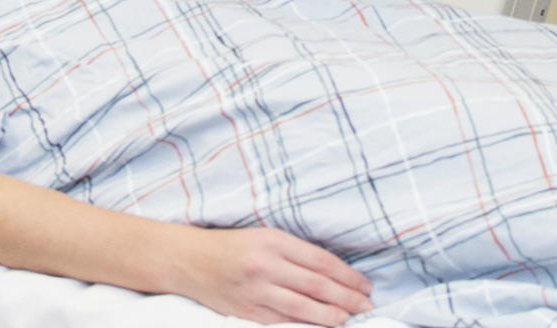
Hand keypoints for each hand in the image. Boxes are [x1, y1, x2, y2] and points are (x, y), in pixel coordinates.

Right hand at [162, 225, 372, 325]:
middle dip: (347, 298)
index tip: (365, 286)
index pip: (321, 261)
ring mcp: (255, 291)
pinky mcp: (246, 311)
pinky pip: (282, 321)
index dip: (348, 276)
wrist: (189, 260)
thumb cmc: (233, 246)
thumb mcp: (266, 236)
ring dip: (331, 316)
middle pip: (317, 285)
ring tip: (350, 319)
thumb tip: (335, 274)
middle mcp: (265, 265)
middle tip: (367, 305)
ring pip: (302, 308)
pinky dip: (305, 325)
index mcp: (274, 241)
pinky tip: (321, 326)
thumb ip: (296, 253)